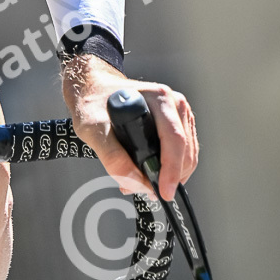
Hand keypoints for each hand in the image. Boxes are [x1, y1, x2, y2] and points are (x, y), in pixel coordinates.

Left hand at [61, 56, 197, 201]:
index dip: (171, 169)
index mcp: (157, 98)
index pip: (174, 139)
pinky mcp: (177, 122)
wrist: (92, 88)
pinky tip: (151, 172)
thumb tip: (137, 182)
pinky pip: (183, 152)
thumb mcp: (93, 130)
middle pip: (184, 149)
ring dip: (171, 174)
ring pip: (187, 154)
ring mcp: (177, 112)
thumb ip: (113, 158)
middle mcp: (172, 102)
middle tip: (147, 190)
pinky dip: (171, 167)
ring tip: (143, 181)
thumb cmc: (93, 102)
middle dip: (170, 177)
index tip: (164, 191)